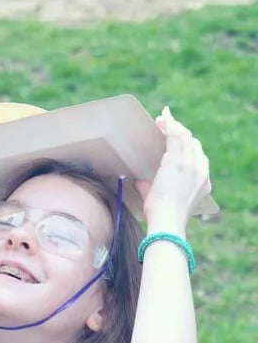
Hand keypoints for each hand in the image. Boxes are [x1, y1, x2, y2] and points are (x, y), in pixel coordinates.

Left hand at [133, 106, 211, 228]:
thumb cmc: (161, 217)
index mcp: (202, 183)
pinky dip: (169, 125)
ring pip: (184, 137)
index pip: (197, 156)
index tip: (174, 137)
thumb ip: (151, 188)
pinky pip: (175, 137)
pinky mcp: (178, 162)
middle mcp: (201, 171)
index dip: (186, 143)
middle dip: (179, 131)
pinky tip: (162, 119)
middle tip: (164, 124)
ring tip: (162, 119)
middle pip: (192, 143)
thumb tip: (140, 182)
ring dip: (173, 126)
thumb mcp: (160, 201)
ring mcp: (191, 165)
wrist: (167, 223)